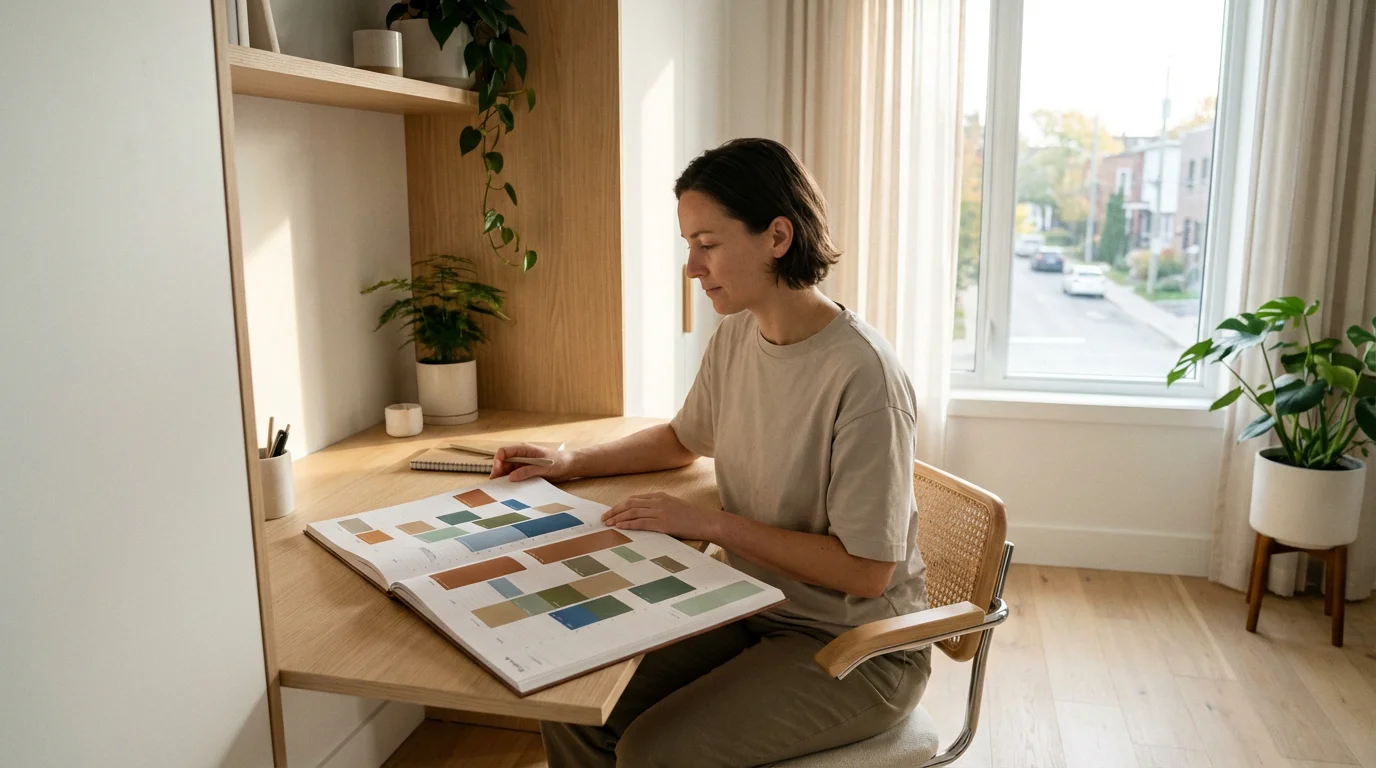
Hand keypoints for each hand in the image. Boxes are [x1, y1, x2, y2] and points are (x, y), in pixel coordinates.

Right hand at [490, 443, 576, 481]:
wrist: (569, 466)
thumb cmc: (559, 462)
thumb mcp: (543, 467)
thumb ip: (527, 471)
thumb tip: (511, 477)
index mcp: (524, 449)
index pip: (504, 451)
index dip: (497, 460)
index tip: (497, 471)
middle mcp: (521, 456)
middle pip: (503, 462)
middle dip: (498, 471)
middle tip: (495, 484)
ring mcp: (523, 464)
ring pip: (508, 470)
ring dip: (503, 478)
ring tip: (500, 488)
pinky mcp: (526, 472)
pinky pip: (515, 476)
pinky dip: (511, 482)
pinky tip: (510, 489)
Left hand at [601, 492, 725, 541]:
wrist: (707, 522)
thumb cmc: (693, 518)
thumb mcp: (675, 508)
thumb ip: (661, 508)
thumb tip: (645, 516)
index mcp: (660, 496)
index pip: (635, 499)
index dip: (620, 505)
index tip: (611, 511)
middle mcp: (658, 501)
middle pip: (630, 503)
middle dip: (614, 510)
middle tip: (604, 518)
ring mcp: (660, 511)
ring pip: (632, 512)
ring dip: (617, 518)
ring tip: (607, 524)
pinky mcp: (663, 523)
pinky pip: (641, 522)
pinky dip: (628, 524)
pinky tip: (619, 527)